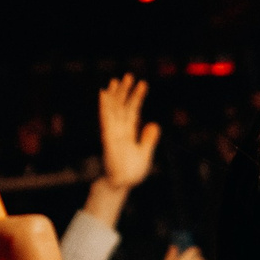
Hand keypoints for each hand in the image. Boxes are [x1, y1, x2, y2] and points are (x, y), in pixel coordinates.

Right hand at [97, 74, 161, 192]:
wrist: (122, 184)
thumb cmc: (131, 171)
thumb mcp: (145, 153)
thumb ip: (148, 139)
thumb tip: (155, 124)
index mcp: (129, 133)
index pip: (133, 111)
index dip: (137, 97)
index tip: (143, 84)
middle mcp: (119, 130)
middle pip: (122, 106)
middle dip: (125, 91)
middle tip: (128, 75)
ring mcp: (112, 132)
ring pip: (113, 109)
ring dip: (115, 95)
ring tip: (117, 80)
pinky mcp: (107, 137)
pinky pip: (106, 119)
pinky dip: (105, 107)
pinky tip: (104, 95)